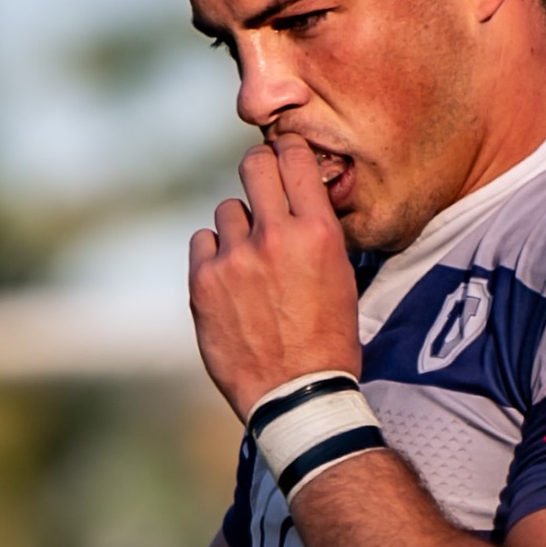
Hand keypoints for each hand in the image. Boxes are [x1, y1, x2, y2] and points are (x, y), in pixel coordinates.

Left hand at [189, 135, 361, 418]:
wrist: (296, 395)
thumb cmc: (328, 341)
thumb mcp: (342, 278)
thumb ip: (316, 233)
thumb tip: (295, 198)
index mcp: (319, 233)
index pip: (295, 157)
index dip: (287, 151)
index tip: (283, 155)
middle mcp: (276, 236)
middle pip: (254, 165)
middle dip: (258, 170)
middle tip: (260, 187)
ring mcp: (235, 258)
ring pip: (227, 210)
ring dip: (238, 228)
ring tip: (251, 265)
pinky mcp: (204, 281)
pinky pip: (203, 242)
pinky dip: (215, 256)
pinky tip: (230, 283)